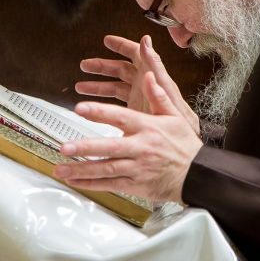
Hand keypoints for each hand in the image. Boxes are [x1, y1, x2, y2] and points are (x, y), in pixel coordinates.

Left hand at [55, 72, 201, 203]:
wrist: (197, 176)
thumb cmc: (185, 146)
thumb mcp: (175, 117)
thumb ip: (158, 96)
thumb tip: (148, 75)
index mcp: (148, 128)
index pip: (121, 117)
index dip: (100, 112)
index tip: (80, 108)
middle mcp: (141, 148)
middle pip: (109, 147)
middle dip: (85, 147)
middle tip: (65, 147)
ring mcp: (137, 168)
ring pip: (106, 169)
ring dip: (82, 169)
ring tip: (61, 168)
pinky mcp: (136, 185)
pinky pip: (111, 184)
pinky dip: (92, 184)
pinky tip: (76, 182)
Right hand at [76, 34, 199, 134]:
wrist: (182, 149)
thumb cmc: (180, 119)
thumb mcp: (166, 90)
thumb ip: (155, 66)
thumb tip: (146, 41)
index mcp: (152, 75)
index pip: (136, 54)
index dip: (121, 45)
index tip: (107, 41)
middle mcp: (145, 85)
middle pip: (121, 69)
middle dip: (102, 66)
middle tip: (85, 65)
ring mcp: (140, 98)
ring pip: (116, 86)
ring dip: (99, 85)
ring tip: (81, 86)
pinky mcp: (136, 112)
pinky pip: (117, 103)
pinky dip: (104, 102)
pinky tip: (92, 104)